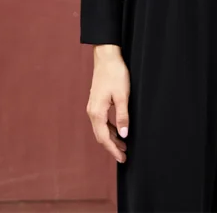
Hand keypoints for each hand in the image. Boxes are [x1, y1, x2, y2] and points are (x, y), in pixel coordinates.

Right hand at [86, 44, 130, 163]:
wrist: (106, 57)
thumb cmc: (115, 74)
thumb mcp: (122, 96)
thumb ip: (122, 116)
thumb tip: (123, 135)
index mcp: (97, 112)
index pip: (105, 138)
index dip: (113, 150)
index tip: (123, 158)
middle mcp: (92, 112)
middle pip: (101, 136)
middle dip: (112, 147)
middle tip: (124, 155)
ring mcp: (93, 107)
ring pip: (101, 129)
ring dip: (111, 138)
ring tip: (123, 144)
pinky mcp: (96, 102)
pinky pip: (101, 121)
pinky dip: (109, 129)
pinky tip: (118, 129)